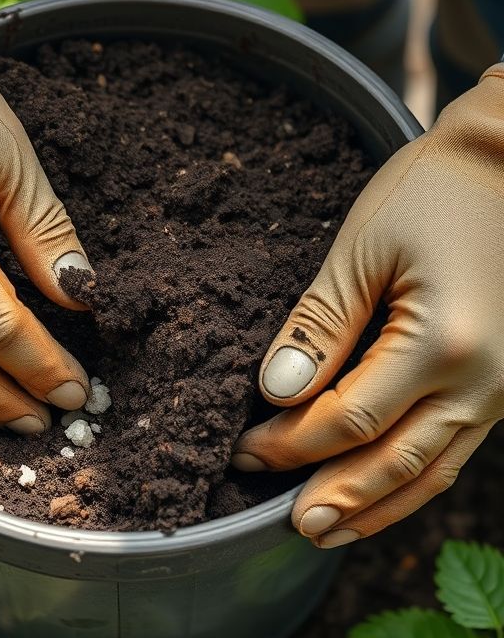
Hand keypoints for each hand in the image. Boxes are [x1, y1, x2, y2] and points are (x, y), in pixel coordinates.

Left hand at [232, 67, 503, 546]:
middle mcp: (484, 380)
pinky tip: (383, 490)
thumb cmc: (432, 192)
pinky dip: (413, 476)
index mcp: (444, 344)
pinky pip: (454, 447)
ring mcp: (502, 386)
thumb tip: (277, 392)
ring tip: (330, 532)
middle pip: (395, 462)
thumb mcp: (362, 252)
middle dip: (335, 496)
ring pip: (432, 469)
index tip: (247, 450)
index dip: (292, 443)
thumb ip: (319, 327)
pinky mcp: (501, 379)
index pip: (348, 420)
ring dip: (378, 505)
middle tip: (289, 525)